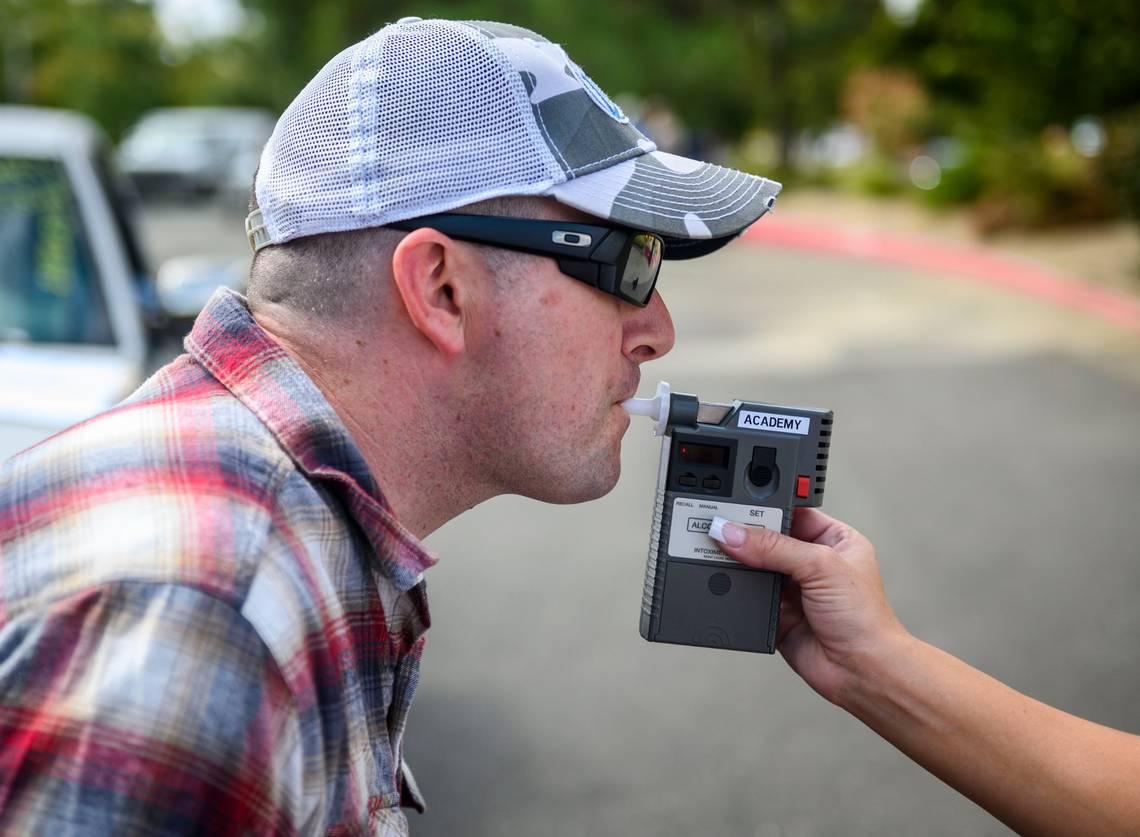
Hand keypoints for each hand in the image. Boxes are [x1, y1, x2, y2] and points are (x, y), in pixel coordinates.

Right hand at [710, 508, 908, 703]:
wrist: (861, 671)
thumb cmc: (865, 619)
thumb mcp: (821, 567)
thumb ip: (775, 548)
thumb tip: (734, 533)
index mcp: (833, 539)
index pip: (791, 512)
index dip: (766, 508)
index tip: (737, 505)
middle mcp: (812, 562)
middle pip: (768, 539)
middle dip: (746, 537)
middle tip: (721, 530)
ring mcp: (793, 589)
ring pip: (755, 567)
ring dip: (740, 564)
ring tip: (719, 555)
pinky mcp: (777, 614)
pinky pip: (749, 596)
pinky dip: (737, 592)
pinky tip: (729, 584)